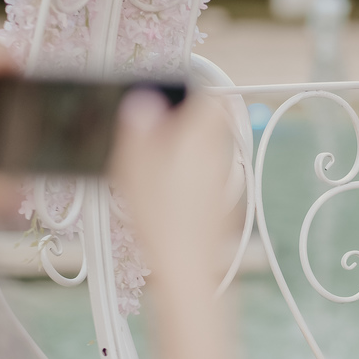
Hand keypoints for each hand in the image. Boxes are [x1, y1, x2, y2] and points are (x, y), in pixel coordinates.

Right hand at [110, 89, 233, 274]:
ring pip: (209, 151)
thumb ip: (140, 127)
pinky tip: (166, 193)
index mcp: (202, 136)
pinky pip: (208, 177)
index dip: (192, 90)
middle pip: (211, 124)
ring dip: (187, 148)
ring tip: (154, 163)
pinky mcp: (223, 205)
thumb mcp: (134, 164)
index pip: (211, 97)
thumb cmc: (163, 218)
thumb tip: (143, 102)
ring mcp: (224, 181)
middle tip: (157, 129)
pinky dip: (190, 175)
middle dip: (186, 122)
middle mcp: (220, 155)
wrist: (187, 268)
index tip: (173, 93)